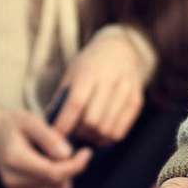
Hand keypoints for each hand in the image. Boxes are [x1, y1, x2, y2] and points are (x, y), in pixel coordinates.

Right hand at [0, 106, 91, 187]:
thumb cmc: (13, 126)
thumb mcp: (30, 120)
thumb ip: (49, 136)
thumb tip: (67, 154)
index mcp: (15, 158)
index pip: (53, 172)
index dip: (76, 165)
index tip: (86, 153)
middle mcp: (12, 180)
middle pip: (57, 184)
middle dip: (71, 169)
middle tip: (70, 152)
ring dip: (64, 177)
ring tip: (54, 159)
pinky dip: (54, 184)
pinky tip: (46, 169)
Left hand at [52, 30, 148, 145]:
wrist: (121, 48)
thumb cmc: (90, 63)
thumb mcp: (72, 72)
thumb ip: (62, 97)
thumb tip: (51, 125)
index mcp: (90, 71)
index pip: (76, 103)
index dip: (65, 123)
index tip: (56, 135)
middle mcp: (110, 80)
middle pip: (93, 120)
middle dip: (79, 133)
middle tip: (72, 135)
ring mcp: (126, 91)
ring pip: (107, 129)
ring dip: (93, 138)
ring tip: (85, 136)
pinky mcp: (136, 101)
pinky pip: (121, 131)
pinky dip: (107, 139)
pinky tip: (99, 136)